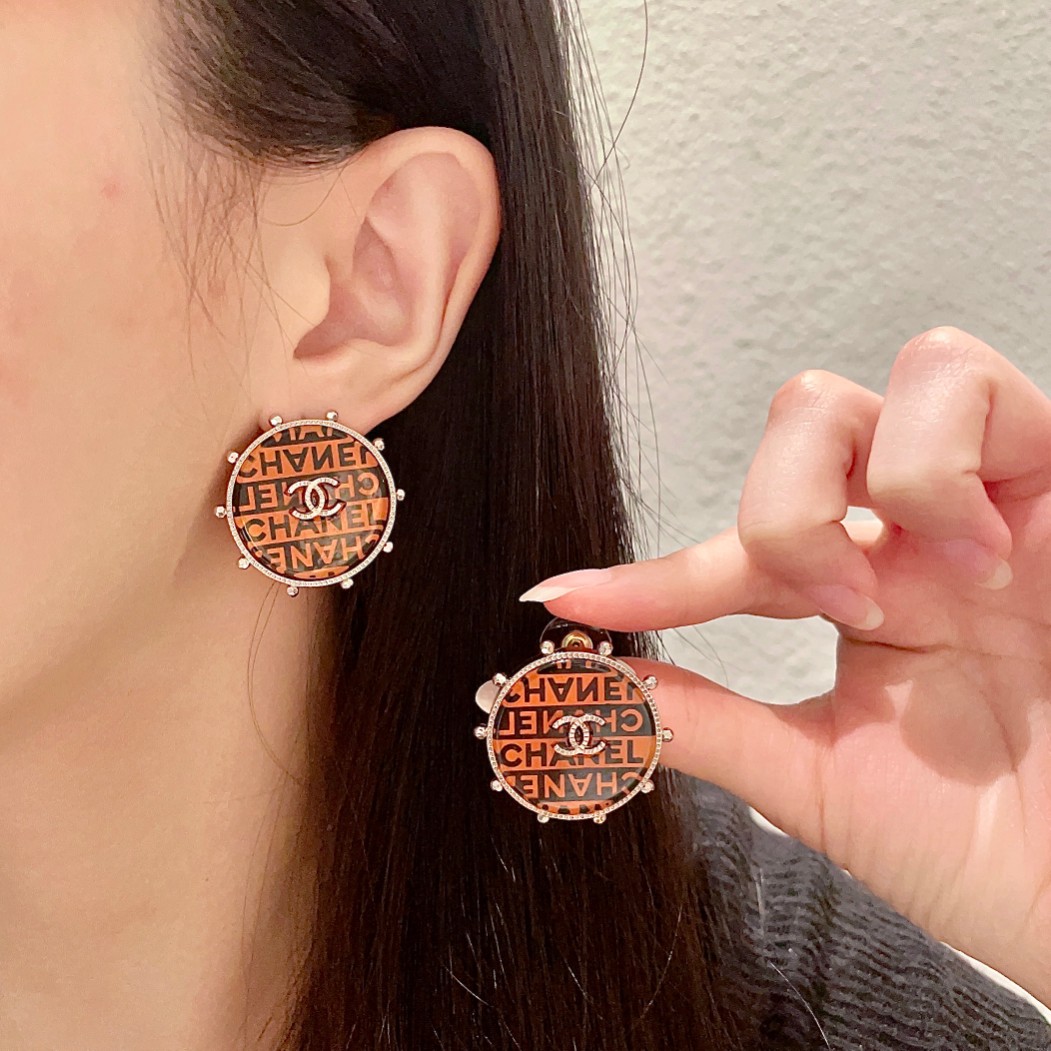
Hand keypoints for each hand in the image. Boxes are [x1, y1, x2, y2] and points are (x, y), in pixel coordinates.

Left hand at [520, 326, 1050, 1006]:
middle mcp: (926, 538)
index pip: (738, 553)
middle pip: (809, 418)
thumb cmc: (995, 851)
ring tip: (917, 573)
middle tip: (832, 601)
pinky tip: (980, 546)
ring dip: (876, 476)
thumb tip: (598, 692)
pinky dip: (942, 460)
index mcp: (870, 596)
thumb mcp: (821, 784)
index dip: (651, 572)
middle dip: (786, 509)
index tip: (567, 600)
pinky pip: (980, 385)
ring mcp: (999, 503)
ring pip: (899, 376)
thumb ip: (711, 726)